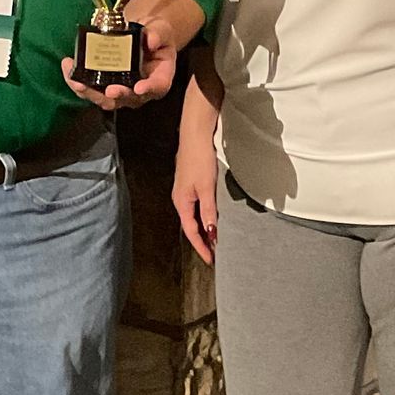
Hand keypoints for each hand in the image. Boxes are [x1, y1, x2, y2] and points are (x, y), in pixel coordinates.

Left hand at [59, 10, 180, 111]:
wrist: (141, 35)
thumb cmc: (155, 35)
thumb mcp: (161, 30)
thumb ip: (157, 34)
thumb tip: (149, 39)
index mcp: (159, 78)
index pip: (157, 87)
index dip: (149, 89)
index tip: (139, 88)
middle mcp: (140, 90)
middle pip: (128, 99)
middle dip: (116, 96)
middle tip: (109, 90)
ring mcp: (121, 89)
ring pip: (105, 100)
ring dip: (90, 93)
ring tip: (77, 82)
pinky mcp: (104, 85)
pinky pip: (90, 89)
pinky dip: (77, 81)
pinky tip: (68, 66)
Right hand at [172, 125, 219, 264]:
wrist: (195, 135)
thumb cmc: (199, 159)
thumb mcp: (207, 188)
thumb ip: (209, 211)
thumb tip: (211, 233)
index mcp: (181, 202)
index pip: (191, 232)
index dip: (201, 247)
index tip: (210, 259)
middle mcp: (180, 199)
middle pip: (191, 226)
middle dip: (201, 241)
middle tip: (213, 254)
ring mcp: (184, 191)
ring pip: (193, 216)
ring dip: (203, 229)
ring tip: (214, 240)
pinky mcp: (190, 183)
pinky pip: (196, 207)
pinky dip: (204, 217)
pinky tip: (211, 218)